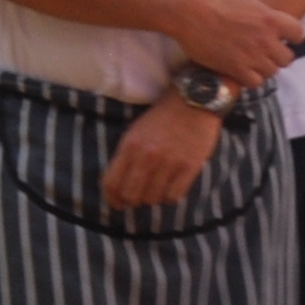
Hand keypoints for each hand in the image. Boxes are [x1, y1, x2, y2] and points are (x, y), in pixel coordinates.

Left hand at [103, 98, 224, 209]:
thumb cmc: (162, 117)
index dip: (112, 199)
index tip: (117, 204)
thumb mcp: (135, 131)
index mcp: (129, 146)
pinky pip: (173, 196)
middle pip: (131, 195)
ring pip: (152, 198)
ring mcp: (169, 162)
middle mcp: (147, 156)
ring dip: (153, 198)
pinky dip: (170, 197)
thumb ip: (126, 156)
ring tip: (157, 190)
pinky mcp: (189, 166)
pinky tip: (171, 188)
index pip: (111, 183)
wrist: (193, 100)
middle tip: (138, 199)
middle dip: (132, 202)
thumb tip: (119, 185)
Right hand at [168, 0, 304, 83]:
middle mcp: (265, 39)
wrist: (188, 12)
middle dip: (278, 55)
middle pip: (287, 58)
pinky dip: (251, 78)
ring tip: (254, 62)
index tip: (283, 36)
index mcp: (270, 18)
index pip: (299, 33)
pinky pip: (255, 82)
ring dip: (265, 68)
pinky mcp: (236, 69)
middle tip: (266, 52)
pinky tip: (242, 70)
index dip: (293, 36)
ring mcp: (252, 56)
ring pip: (272, 72)